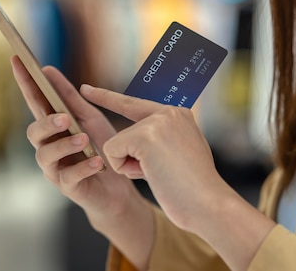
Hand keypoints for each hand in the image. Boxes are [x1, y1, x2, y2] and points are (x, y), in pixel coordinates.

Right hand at [10, 56, 143, 225]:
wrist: (118, 187)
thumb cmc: (100, 147)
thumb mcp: (89, 117)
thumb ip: (69, 97)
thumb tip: (48, 69)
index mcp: (52, 126)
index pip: (34, 101)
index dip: (24, 82)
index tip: (18, 59)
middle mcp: (47, 146)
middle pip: (33, 132)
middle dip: (46, 123)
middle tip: (65, 118)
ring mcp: (54, 168)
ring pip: (45, 156)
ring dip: (64, 145)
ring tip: (84, 140)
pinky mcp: (67, 187)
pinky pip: (68, 177)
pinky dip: (83, 168)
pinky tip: (97, 162)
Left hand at [80, 84, 231, 232]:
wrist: (209, 205)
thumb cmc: (194, 188)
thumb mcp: (180, 153)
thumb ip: (161, 140)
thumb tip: (137, 144)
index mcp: (177, 113)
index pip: (134, 103)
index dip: (107, 98)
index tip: (85, 89)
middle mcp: (167, 112)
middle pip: (124, 133)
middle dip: (127, 157)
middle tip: (154, 171)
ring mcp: (156, 121)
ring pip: (117, 144)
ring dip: (132, 166)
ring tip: (160, 174)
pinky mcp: (145, 135)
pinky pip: (112, 151)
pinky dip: (125, 169)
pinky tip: (151, 174)